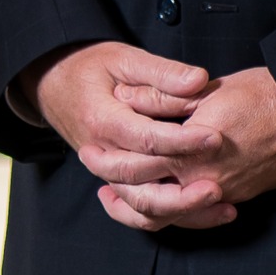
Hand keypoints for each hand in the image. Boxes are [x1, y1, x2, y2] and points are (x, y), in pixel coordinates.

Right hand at [19, 42, 232, 227]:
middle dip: (183, 191)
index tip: (215, 138)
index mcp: (103, 120)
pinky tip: (204, 212)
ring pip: (141, 206)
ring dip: (182, 212)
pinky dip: (170, 216)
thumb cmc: (91, 66)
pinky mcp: (115, 179)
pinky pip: (139, 209)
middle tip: (218, 184)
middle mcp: (102, 153)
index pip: (145, 139)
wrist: (53, 82)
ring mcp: (106, 171)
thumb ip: (161, 72)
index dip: (183, 141)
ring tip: (222, 205)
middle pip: (141, 185)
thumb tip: (199, 80)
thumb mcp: (124, 58)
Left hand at [87, 66, 275, 233]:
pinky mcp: (234, 197)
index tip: (89, 148)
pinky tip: (156, 206)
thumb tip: (126, 98)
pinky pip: (191, 218)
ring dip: (133, 208)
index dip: (107, 156)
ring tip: (112, 196)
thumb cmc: (265, 94)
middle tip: (93, 171)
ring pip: (165, 216)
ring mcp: (219, 194)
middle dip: (113, 184)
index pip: (136, 161)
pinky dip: (168, 215)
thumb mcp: (210, 88)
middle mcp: (202, 179)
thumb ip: (165, 97)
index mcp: (190, 149)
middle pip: (143, 195)